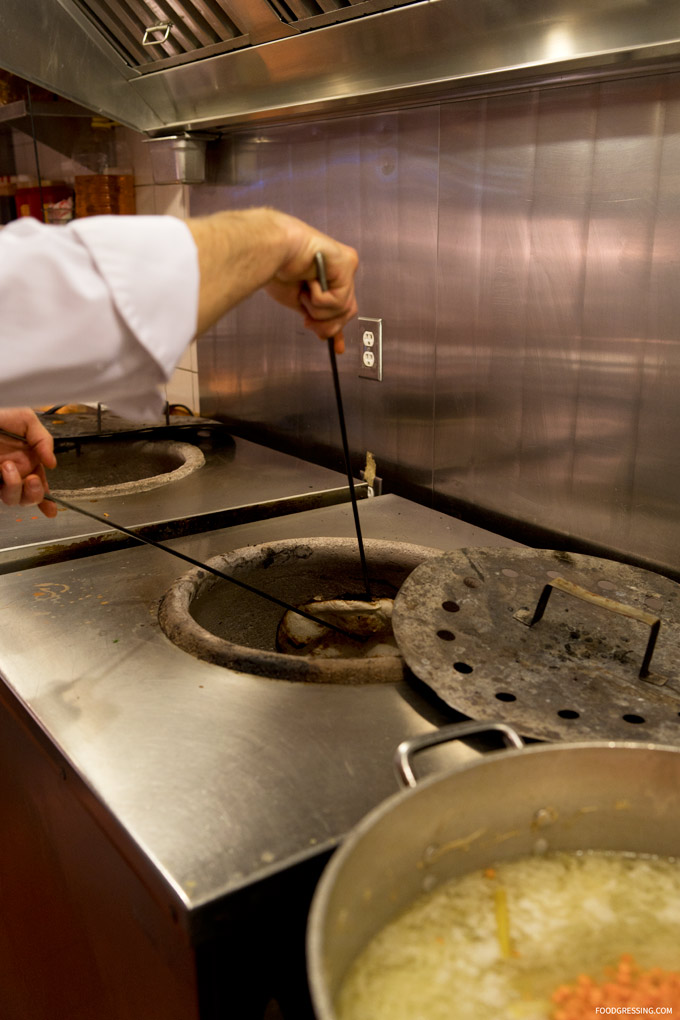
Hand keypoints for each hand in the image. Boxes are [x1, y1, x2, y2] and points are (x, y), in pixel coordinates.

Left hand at [0, 408, 56, 517]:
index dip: (47, 501)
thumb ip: (44, 441)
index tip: (52, 510)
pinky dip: (5, 485)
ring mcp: (0, 476)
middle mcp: (15, 472)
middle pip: (28, 498)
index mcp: (28, 461)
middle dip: (35, 494)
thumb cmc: (2, 413)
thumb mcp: (27, 420)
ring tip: (8, 466)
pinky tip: (3, 469)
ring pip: (12, 498)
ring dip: (15, 486)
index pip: (40, 485)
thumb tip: (53, 464)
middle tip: (32, 479)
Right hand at [186, 208, 358, 352]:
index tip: (338, 348)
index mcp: (330, 277)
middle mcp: (342, 270)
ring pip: (343, 309)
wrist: (271, 251)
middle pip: (347, 312)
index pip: (342, 307)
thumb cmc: (278, 270)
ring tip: (304, 292)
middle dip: (325, 324)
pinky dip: (318, 299)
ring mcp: (347, 266)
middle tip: (307, 320)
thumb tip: (326, 335)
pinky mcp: (348, 264)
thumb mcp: (300, 302)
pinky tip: (309, 282)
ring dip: (317, 309)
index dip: (338, 328)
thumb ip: (316, 315)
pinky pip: (338, 301)